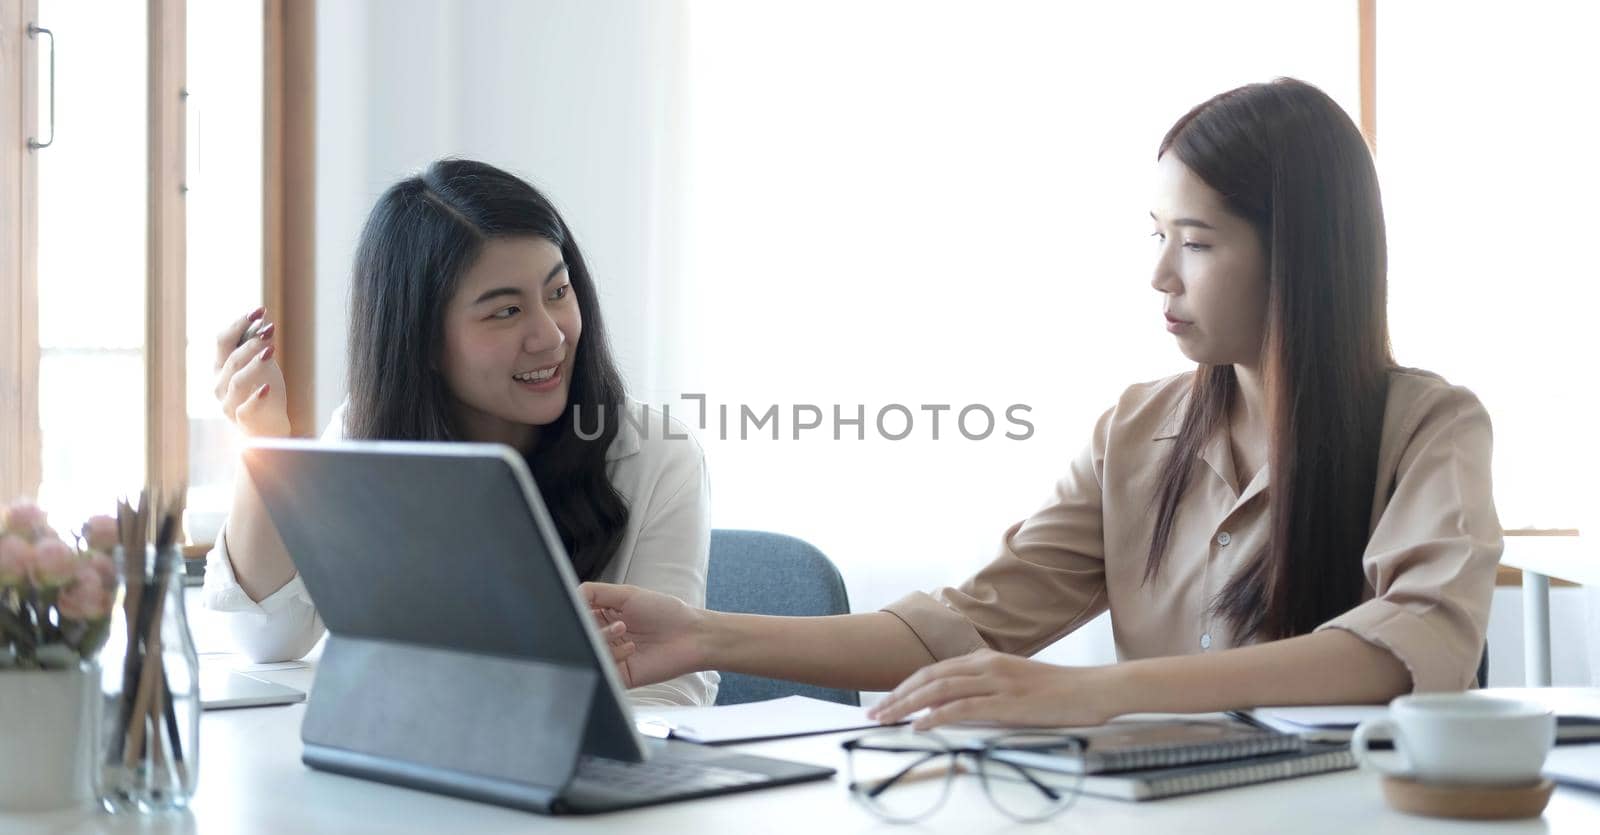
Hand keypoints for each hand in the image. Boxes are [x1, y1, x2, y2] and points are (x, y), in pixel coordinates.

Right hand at [214, 307, 289, 437]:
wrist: (268, 426)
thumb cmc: (263, 391)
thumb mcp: (261, 364)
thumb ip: (257, 344)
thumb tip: (261, 318)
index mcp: (221, 366)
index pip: (223, 340)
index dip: (239, 324)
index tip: (260, 310)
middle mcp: (220, 384)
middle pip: (230, 359)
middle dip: (250, 342)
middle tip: (270, 329)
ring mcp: (229, 403)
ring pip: (237, 380)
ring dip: (254, 364)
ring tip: (271, 350)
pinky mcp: (243, 420)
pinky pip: (246, 408)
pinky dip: (256, 397)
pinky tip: (268, 387)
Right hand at [580, 581, 705, 688]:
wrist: (691, 636)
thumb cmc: (665, 612)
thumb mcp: (626, 594)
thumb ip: (594, 592)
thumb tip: (569, 594)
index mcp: (603, 617)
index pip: (575, 615)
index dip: (574, 612)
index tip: (577, 608)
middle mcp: (604, 637)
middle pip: (578, 636)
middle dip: (586, 627)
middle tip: (600, 619)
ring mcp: (610, 657)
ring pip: (586, 653)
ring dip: (601, 638)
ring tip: (622, 629)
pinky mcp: (619, 676)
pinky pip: (601, 670)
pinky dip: (611, 657)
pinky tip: (631, 648)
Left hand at [866, 649, 1120, 730]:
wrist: (1092, 690)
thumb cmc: (1055, 692)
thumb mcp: (1013, 684)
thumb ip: (982, 690)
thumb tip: (949, 706)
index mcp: (985, 659)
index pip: (935, 671)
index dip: (906, 686)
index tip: (886, 701)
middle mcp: (986, 665)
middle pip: (929, 677)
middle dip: (897, 695)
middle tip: (874, 712)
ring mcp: (996, 681)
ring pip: (939, 689)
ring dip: (907, 704)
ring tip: (886, 718)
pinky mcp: (1006, 701)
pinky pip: (963, 707)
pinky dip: (936, 715)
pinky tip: (920, 725)